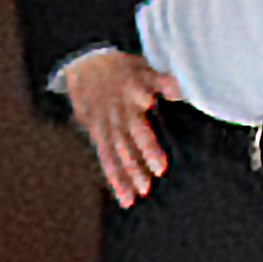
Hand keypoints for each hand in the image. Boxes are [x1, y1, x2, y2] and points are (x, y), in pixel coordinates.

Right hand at [60, 49, 177, 206]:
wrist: (82, 62)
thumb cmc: (120, 67)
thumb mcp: (142, 68)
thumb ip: (161, 81)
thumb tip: (179, 90)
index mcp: (128, 104)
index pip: (138, 131)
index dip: (148, 150)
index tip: (159, 168)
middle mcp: (115, 119)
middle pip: (125, 148)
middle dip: (135, 169)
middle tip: (147, 188)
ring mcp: (103, 127)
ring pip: (113, 157)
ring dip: (123, 178)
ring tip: (133, 199)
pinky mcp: (96, 133)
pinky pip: (104, 158)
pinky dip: (113, 177)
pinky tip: (123, 196)